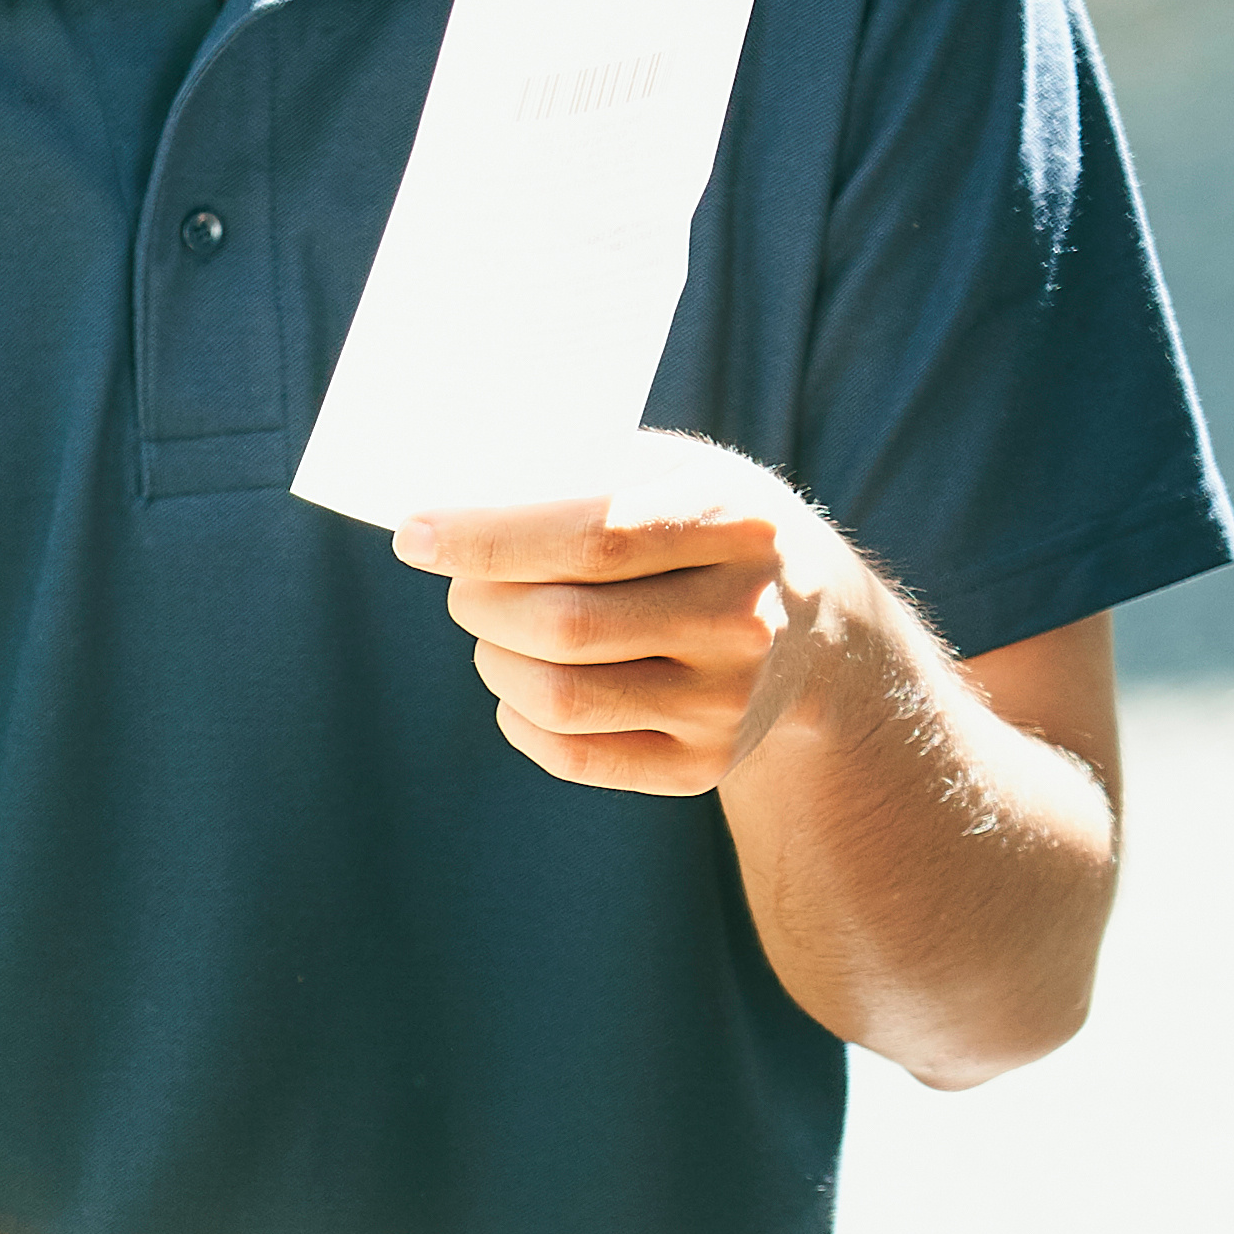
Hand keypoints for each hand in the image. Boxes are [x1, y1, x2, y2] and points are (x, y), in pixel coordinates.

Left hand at [393, 441, 869, 799]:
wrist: (819, 625)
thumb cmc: (707, 526)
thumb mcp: (676, 472)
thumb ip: (582, 468)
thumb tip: (453, 487)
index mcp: (737, 523)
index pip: (593, 536)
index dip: (489, 539)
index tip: (415, 536)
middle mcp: (744, 619)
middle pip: (563, 625)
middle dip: (479, 603)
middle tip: (462, 586)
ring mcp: (728, 702)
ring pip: (555, 697)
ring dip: (492, 660)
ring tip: (495, 631)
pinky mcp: (705, 764)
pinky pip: (571, 754)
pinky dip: (519, 718)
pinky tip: (524, 686)